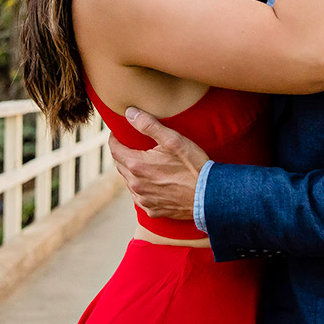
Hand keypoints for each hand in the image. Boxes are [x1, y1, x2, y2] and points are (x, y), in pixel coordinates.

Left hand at [109, 109, 210, 223]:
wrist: (209, 195)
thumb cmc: (193, 165)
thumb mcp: (172, 139)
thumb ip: (148, 125)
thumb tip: (129, 113)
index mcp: (137, 165)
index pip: (115, 150)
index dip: (114, 140)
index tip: (116, 134)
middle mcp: (136, 185)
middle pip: (121, 166)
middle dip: (124, 155)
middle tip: (131, 146)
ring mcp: (144, 199)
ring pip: (130, 182)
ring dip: (133, 172)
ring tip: (144, 164)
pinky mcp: (153, 210)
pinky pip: (141, 197)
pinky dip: (143, 188)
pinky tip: (154, 183)